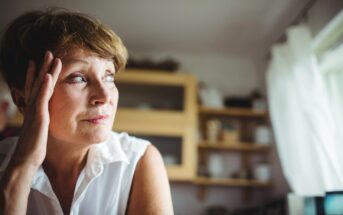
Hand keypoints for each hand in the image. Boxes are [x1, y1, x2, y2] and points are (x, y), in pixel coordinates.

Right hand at [11, 51, 61, 168]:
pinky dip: (44, 86)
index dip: (37, 75)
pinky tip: (48, 76)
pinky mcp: (38, 117)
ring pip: (40, 87)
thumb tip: (44, 120)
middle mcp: (33, 108)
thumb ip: (41, 122)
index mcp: (34, 110)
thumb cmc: (33, 148)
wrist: (26, 161)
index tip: (40, 63)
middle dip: (42, 67)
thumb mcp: (39, 131)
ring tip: (51, 57)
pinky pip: (41, 99)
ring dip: (46, 71)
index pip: (36, 89)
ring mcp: (34, 111)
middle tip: (48, 53)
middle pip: (38, 83)